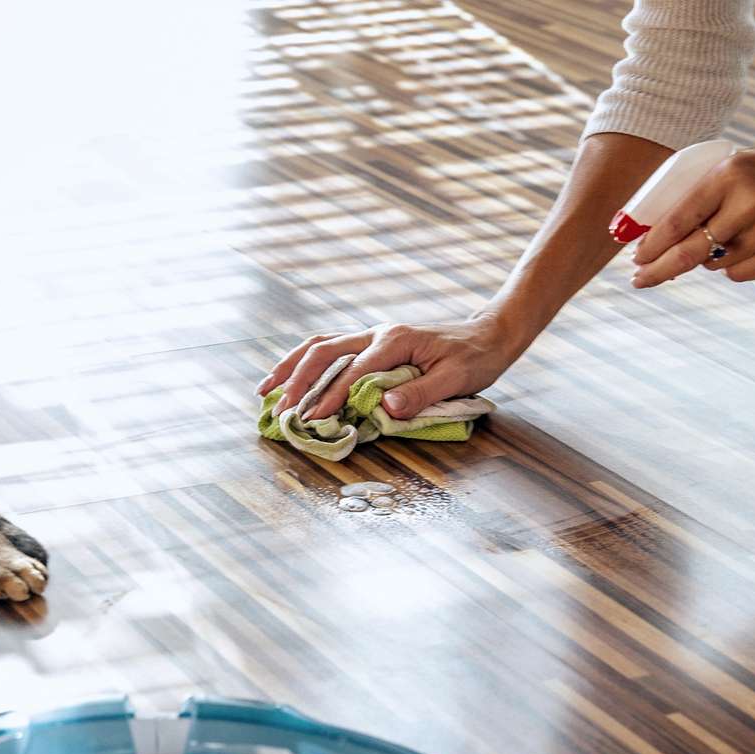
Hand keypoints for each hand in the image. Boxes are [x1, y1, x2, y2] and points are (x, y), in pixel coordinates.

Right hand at [256, 314, 520, 420]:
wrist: (489, 334)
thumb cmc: (475, 358)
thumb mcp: (456, 378)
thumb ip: (420, 393)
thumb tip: (384, 409)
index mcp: (395, 340)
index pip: (353, 371)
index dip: (330, 397)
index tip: (311, 420)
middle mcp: (377, 333)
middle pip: (324, 352)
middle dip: (297, 381)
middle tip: (279, 410)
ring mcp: (372, 335)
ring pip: (320, 345)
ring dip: (290, 366)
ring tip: (265, 389)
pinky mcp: (372, 342)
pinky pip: (331, 348)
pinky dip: (305, 362)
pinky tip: (290, 377)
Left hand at [632, 132, 754, 286]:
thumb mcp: (740, 166)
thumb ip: (706, 195)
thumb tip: (660, 233)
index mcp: (729, 174)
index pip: (678, 219)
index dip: (652, 244)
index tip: (635, 257)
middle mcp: (748, 202)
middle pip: (690, 251)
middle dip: (658, 270)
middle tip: (639, 280)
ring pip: (715, 264)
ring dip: (705, 260)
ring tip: (721, 240)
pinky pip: (741, 274)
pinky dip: (731, 267)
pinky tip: (742, 248)